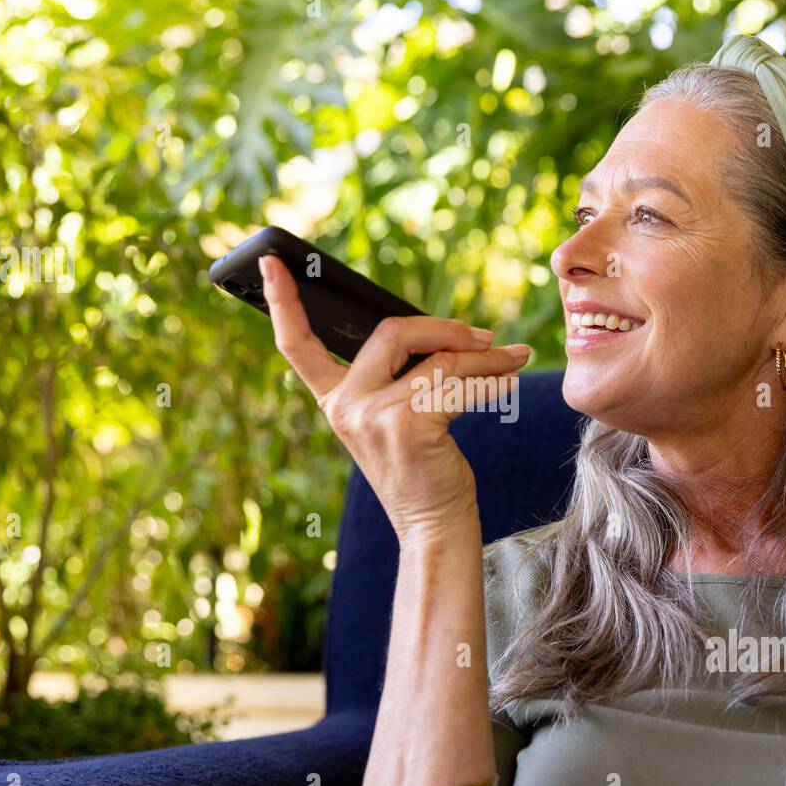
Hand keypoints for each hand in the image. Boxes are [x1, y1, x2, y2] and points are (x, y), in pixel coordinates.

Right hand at [259, 254, 530, 540]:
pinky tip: (510, 379)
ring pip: (440, 359)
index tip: (273, 261)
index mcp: (335, 399)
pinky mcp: (409, 425)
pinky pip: (460, 383)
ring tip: (513, 358)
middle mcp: (347, 405)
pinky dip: (492, 378)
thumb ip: (397, 375)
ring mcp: (374, 415)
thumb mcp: (394, 417)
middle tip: (484, 337)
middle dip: (444, 328)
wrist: (432, 524)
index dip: (283, 301)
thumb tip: (443, 331)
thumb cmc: (420, 467)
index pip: (298, 345)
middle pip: (392, 331)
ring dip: (485, 357)